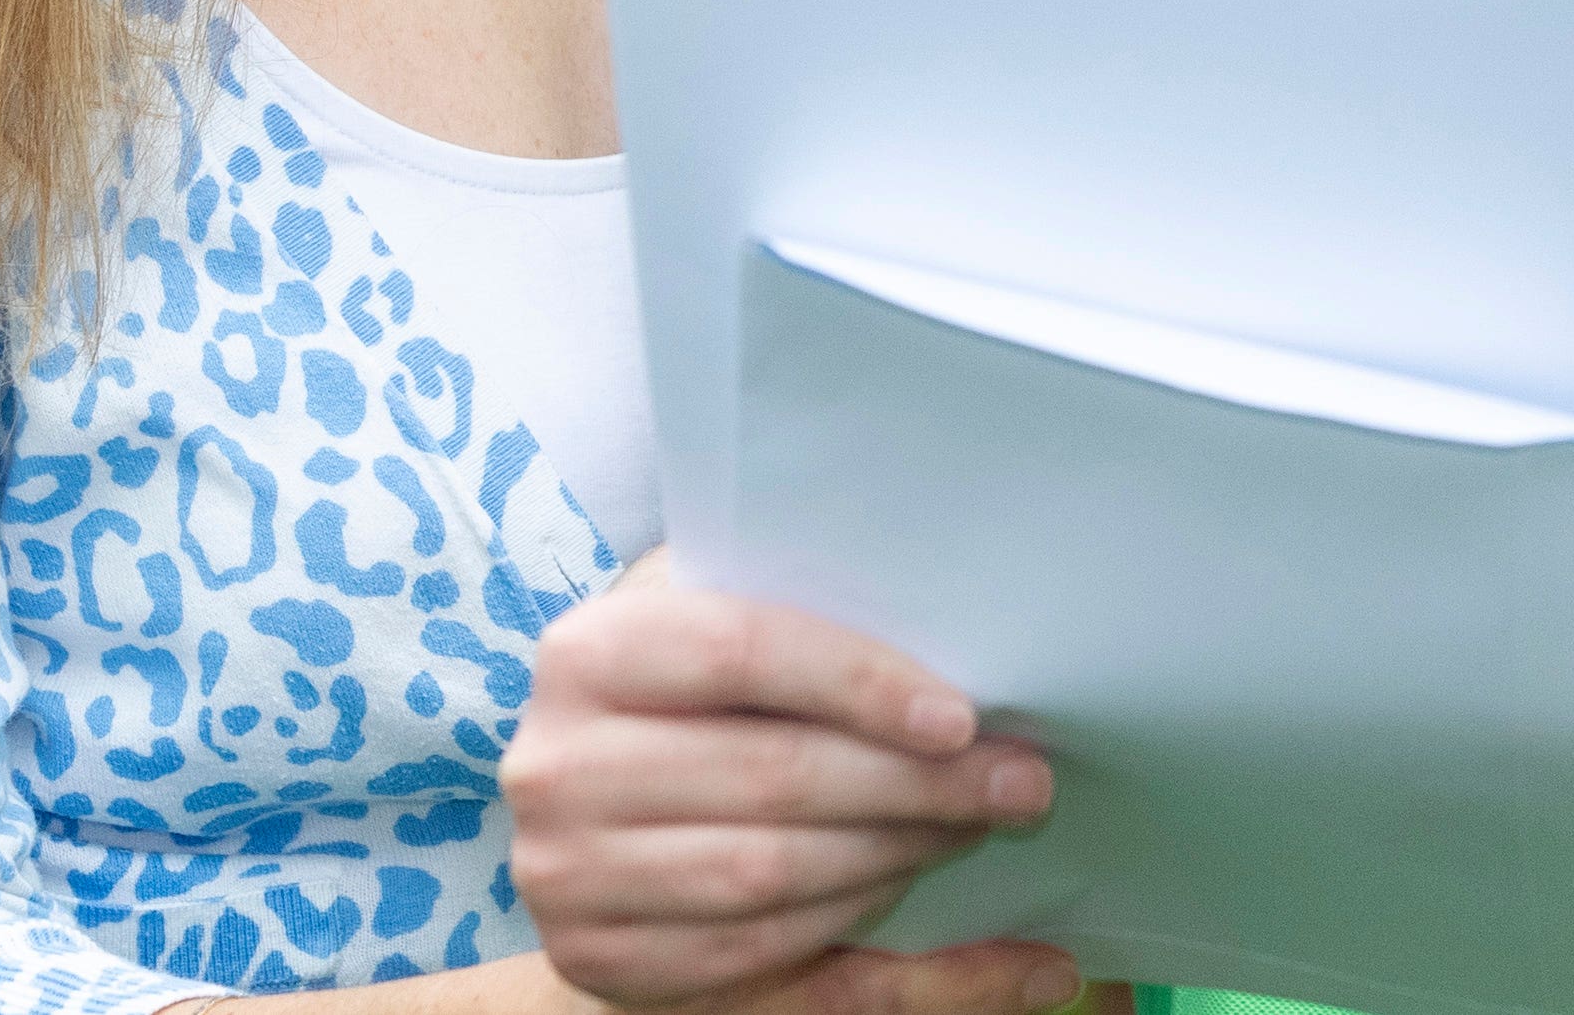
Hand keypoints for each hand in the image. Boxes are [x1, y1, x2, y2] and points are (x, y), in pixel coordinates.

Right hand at [506, 552, 1080, 1010]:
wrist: (591, 799)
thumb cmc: (688, 688)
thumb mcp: (715, 621)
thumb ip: (802, 610)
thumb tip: (957, 624)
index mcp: (591, 651)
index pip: (744, 653)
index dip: (862, 684)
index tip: (962, 718)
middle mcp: (557, 766)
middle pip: (771, 777)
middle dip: (914, 785)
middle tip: (1017, 782)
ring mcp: (567, 876)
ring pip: (768, 878)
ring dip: (895, 858)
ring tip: (974, 829)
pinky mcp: (597, 962)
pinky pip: (757, 961)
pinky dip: (858, 934)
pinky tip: (929, 905)